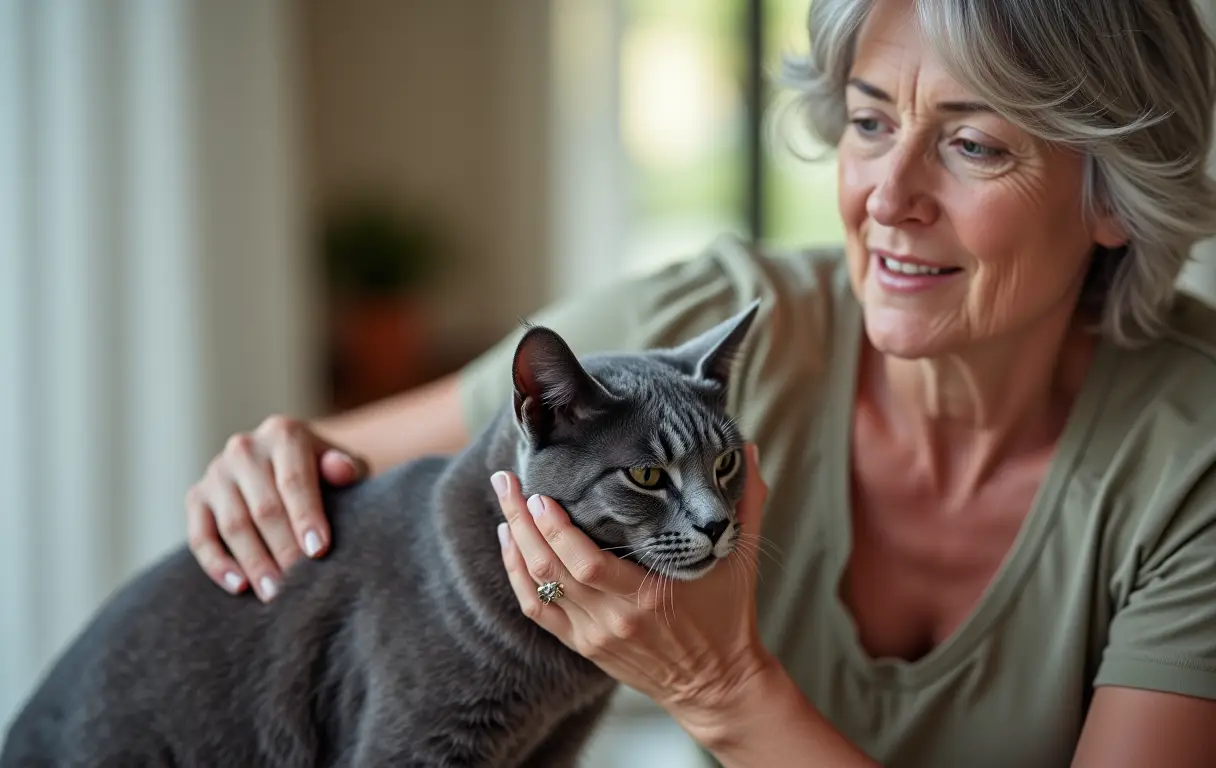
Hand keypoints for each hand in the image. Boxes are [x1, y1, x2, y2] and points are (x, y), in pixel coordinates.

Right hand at [185, 415, 367, 600]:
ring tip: (276, 593)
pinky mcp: (196, 497)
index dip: (305, 517)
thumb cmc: (326, 474)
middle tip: (300, 585)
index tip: (318, 551)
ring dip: (255, 563)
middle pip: (264, 507)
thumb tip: (341, 471)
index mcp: (283, 434)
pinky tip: (239, 587)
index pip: (293, 480)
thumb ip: (347, 468)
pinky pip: (200, 536)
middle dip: (283, 549)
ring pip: (233, 525)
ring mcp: (216, 472)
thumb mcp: (345, 466)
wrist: (291, 465)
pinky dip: (217, 564)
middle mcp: (245, 448)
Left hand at [493, 444, 773, 734]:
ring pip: (537, 588)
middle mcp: (613, 619)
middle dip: (521, 521)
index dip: (556, 529)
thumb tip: (746, 450)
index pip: (585, 563)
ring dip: (514, 544)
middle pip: (550, 569)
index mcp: (646, 597)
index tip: (541, 494)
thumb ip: (745, 502)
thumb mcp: (740, 558)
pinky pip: (537, 612)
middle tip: (506, 481)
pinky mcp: (584, 646)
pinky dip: (518, 577)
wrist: (717, 685)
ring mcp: (594, 635)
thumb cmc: (730, 617)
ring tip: (504, 503)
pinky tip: (511, 546)